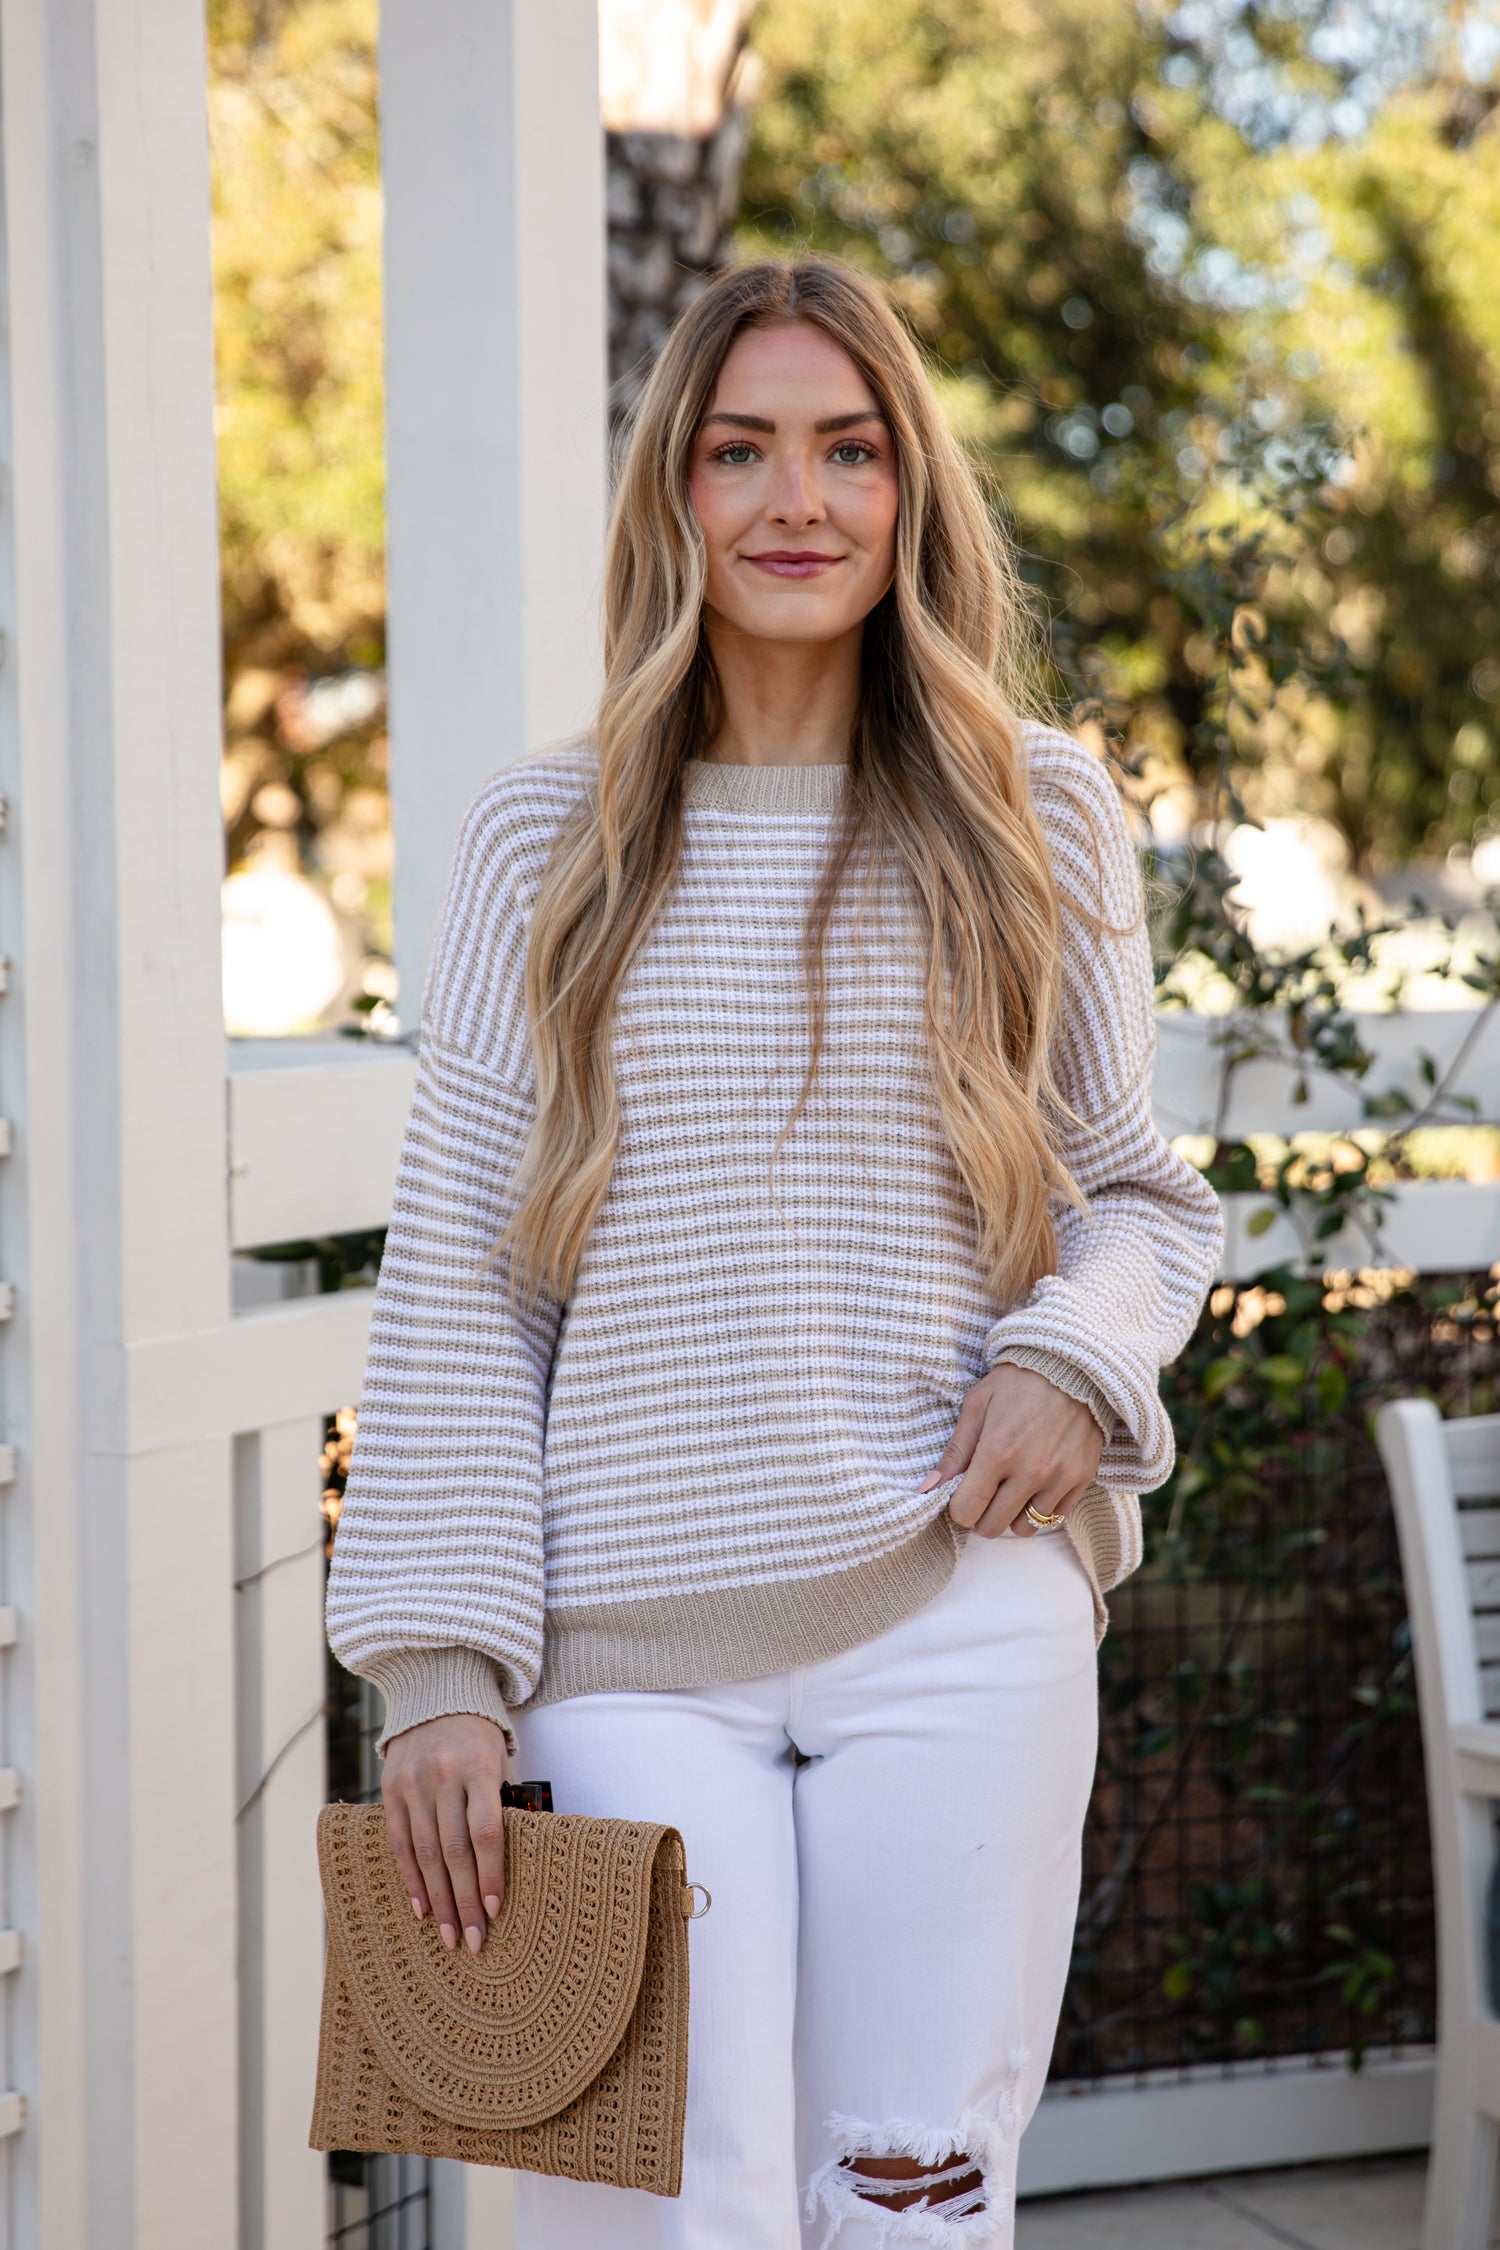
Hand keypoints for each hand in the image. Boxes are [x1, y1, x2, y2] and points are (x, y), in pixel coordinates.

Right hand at [382, 1711, 513, 1954]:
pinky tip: (422, 1907)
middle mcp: (444, 1777)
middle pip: (455, 1851)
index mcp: (479, 1768)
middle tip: (472, 1940)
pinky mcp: (391, 1790)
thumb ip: (503, 1804)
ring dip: (438, 1900)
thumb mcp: (501, 1761)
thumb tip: (512, 1860)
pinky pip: (399, 1842)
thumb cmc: (480, 1738)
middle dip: (465, 1900)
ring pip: (426, 1853)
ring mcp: (413, 1784)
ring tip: (449, 1934)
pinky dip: (411, 1878)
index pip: (486, 1831)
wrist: (436, 1696)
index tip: (495, 1910)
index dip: (491, 1874)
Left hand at [920, 1363, 1103, 1540]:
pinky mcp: (1081, 1479)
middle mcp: (1030, 1472)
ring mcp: (1059, 1478)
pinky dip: (1041, 1509)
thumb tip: (928, 1487)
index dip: (959, 1506)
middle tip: (986, 1491)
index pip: (966, 1511)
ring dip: (1013, 1515)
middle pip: (992, 1526)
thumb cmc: (1019, 1381)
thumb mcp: (978, 1404)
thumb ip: (955, 1450)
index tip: (963, 1492)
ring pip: (1025, 1528)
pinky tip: (1035, 1486)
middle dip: (982, 1513)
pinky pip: (1055, 1517)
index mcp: (997, 1452)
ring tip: (1012, 1489)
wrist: (1074, 1365)